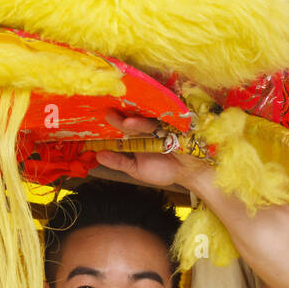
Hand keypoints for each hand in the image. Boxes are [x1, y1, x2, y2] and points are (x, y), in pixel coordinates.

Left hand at [93, 109, 211, 190]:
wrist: (190, 173)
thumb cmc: (164, 170)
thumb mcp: (137, 169)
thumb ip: (119, 162)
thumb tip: (98, 155)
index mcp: (137, 134)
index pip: (123, 125)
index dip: (113, 122)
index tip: (101, 121)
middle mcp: (149, 126)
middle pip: (135, 118)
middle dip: (122, 117)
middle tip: (109, 113)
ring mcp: (164, 125)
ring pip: (151, 120)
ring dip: (139, 121)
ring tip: (127, 122)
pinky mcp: (180, 127)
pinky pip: (171, 121)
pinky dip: (163, 120)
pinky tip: (156, 120)